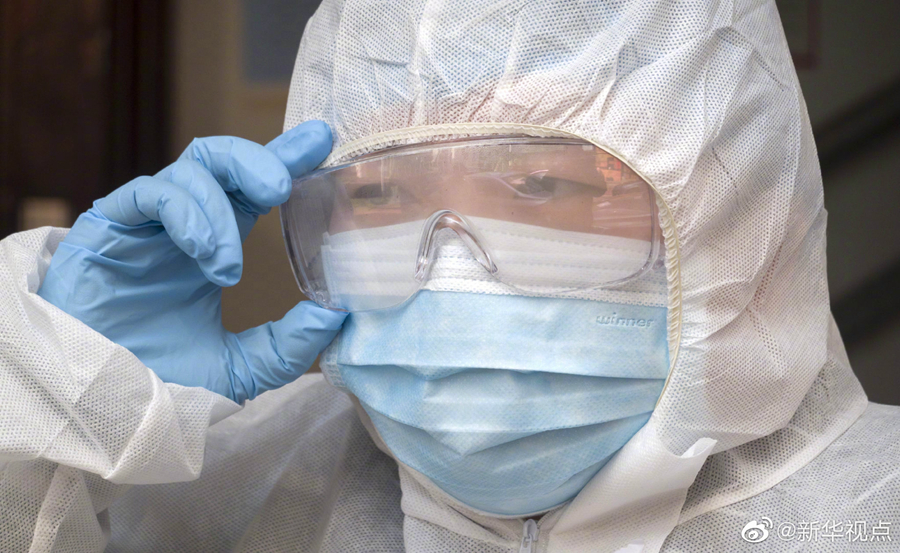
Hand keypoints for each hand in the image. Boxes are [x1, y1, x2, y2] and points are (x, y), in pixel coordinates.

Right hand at [38, 121, 346, 402]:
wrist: (98, 408)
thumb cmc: (159, 382)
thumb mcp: (239, 370)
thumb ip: (287, 345)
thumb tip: (336, 313)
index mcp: (212, 246)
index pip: (252, 190)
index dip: (285, 158)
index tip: (323, 141)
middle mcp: (181, 225)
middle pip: (222, 161)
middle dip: (259, 160)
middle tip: (283, 186)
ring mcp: (145, 223)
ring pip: (191, 171)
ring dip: (220, 212)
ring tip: (226, 267)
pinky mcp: (108, 226)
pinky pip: (151, 193)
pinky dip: (187, 214)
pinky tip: (202, 253)